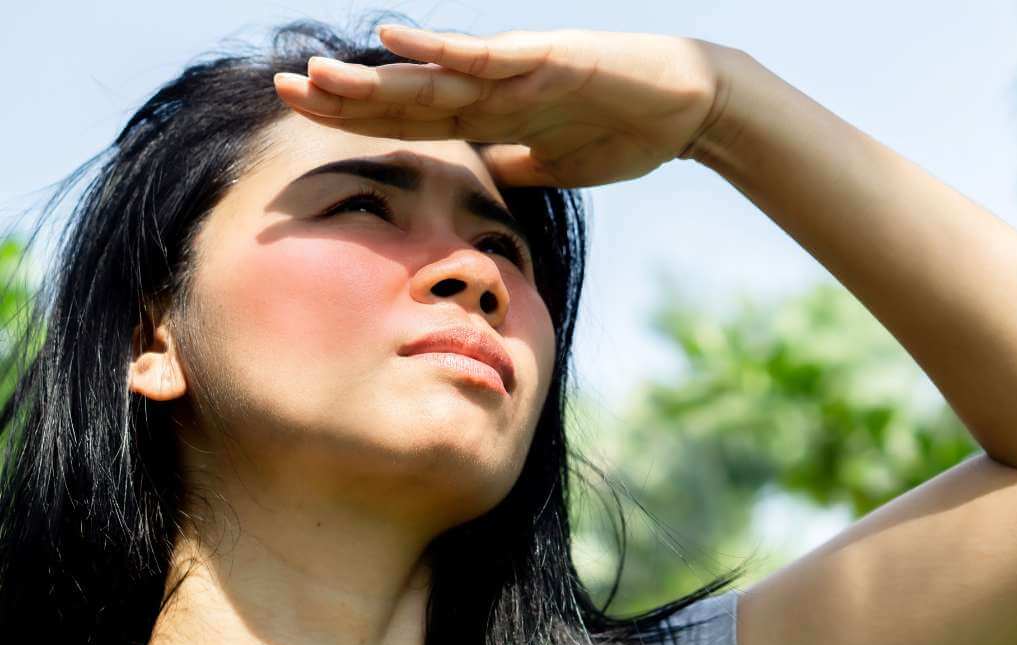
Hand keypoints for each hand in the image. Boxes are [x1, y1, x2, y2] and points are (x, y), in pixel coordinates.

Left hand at [273, 25, 735, 187]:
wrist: (688, 108)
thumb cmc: (625, 133)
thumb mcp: (552, 167)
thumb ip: (511, 167)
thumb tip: (477, 183)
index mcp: (492, 116)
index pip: (412, 122)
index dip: (358, 122)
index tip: (305, 120)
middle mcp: (492, 89)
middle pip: (406, 98)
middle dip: (344, 97)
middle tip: (280, 87)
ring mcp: (515, 71)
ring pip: (432, 78)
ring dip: (373, 79)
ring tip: (315, 75)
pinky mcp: (546, 59)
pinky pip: (486, 56)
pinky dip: (441, 52)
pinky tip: (394, 42)